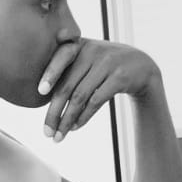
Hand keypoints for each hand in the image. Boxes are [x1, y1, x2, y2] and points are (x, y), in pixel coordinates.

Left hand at [38, 38, 159, 140]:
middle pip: (67, 85)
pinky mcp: (120, 78)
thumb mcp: (88, 59)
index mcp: (80, 45)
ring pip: (80, 96)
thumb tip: (42, 97)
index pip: (61, 57)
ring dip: (67, 120)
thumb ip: (68, 70)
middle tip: (45, 132)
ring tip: (58, 136)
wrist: (141, 65)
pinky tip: (75, 127)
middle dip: (54, 112)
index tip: (40, 92)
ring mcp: (107, 64)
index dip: (50, 74)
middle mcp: (92, 51)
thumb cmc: (104, 66)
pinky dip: (83, 117)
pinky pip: (96, 101)